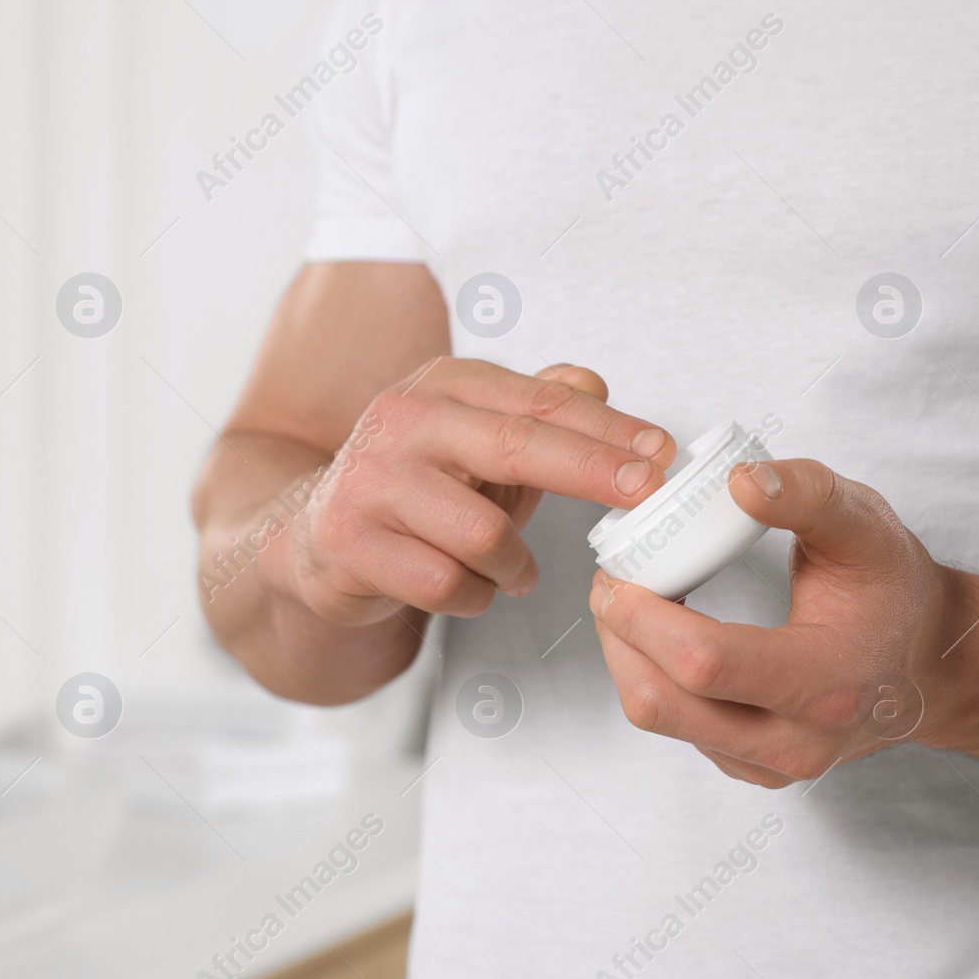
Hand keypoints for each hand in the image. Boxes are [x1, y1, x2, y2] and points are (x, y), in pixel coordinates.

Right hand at [278, 358, 677, 626]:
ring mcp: (370, 480)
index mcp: (442, 385)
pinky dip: (473, 596)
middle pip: (516, 446)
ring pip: (483, 534)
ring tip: (513, 572)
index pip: (538, 402)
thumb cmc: (419, 490)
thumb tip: (595, 382)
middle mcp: (401, 420)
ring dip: (515, 565)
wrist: (316, 539)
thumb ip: (538, 411)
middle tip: (646, 497)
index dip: (607, 429)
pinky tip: (467, 589)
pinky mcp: (349, 540)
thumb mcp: (480, 442)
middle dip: (591, 473)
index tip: (662, 453)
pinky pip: (446, 584)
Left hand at [590, 458, 976, 787]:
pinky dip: (651, 675)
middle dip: (619, 634)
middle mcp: (796, 742)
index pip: (703, 663)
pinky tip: (662, 634)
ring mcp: (770, 764)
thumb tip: (738, 482)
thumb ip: (807, 495)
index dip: (643, 616)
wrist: (933, 665)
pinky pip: (674, 724)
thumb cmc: (897, 592)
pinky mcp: (749, 766)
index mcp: (826, 685)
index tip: (619, 570)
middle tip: (612, 580)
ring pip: (657, 716)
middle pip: (661, 700)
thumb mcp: (867, 527)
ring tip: (632, 600)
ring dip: (626, 655)